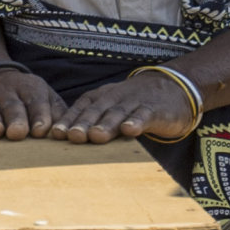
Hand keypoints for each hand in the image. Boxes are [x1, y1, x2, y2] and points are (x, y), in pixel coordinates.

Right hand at [0, 60, 63, 137]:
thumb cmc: (26, 95)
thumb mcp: (44, 96)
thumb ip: (57, 111)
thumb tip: (70, 131)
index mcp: (30, 90)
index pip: (37, 103)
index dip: (39, 116)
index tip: (41, 131)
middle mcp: (7, 93)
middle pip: (12, 107)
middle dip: (15, 119)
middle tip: (17, 133)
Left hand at [52, 67, 204, 142]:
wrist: (174, 89)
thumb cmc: (134, 105)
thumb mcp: (112, 109)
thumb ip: (94, 123)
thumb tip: (66, 141)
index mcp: (102, 98)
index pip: (82, 107)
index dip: (69, 120)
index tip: (55, 135)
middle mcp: (116, 98)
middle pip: (97, 111)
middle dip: (83, 123)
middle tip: (71, 136)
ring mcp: (135, 102)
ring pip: (118, 113)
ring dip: (107, 124)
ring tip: (96, 136)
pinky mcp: (155, 110)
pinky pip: (145, 115)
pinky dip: (137, 122)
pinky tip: (130, 131)